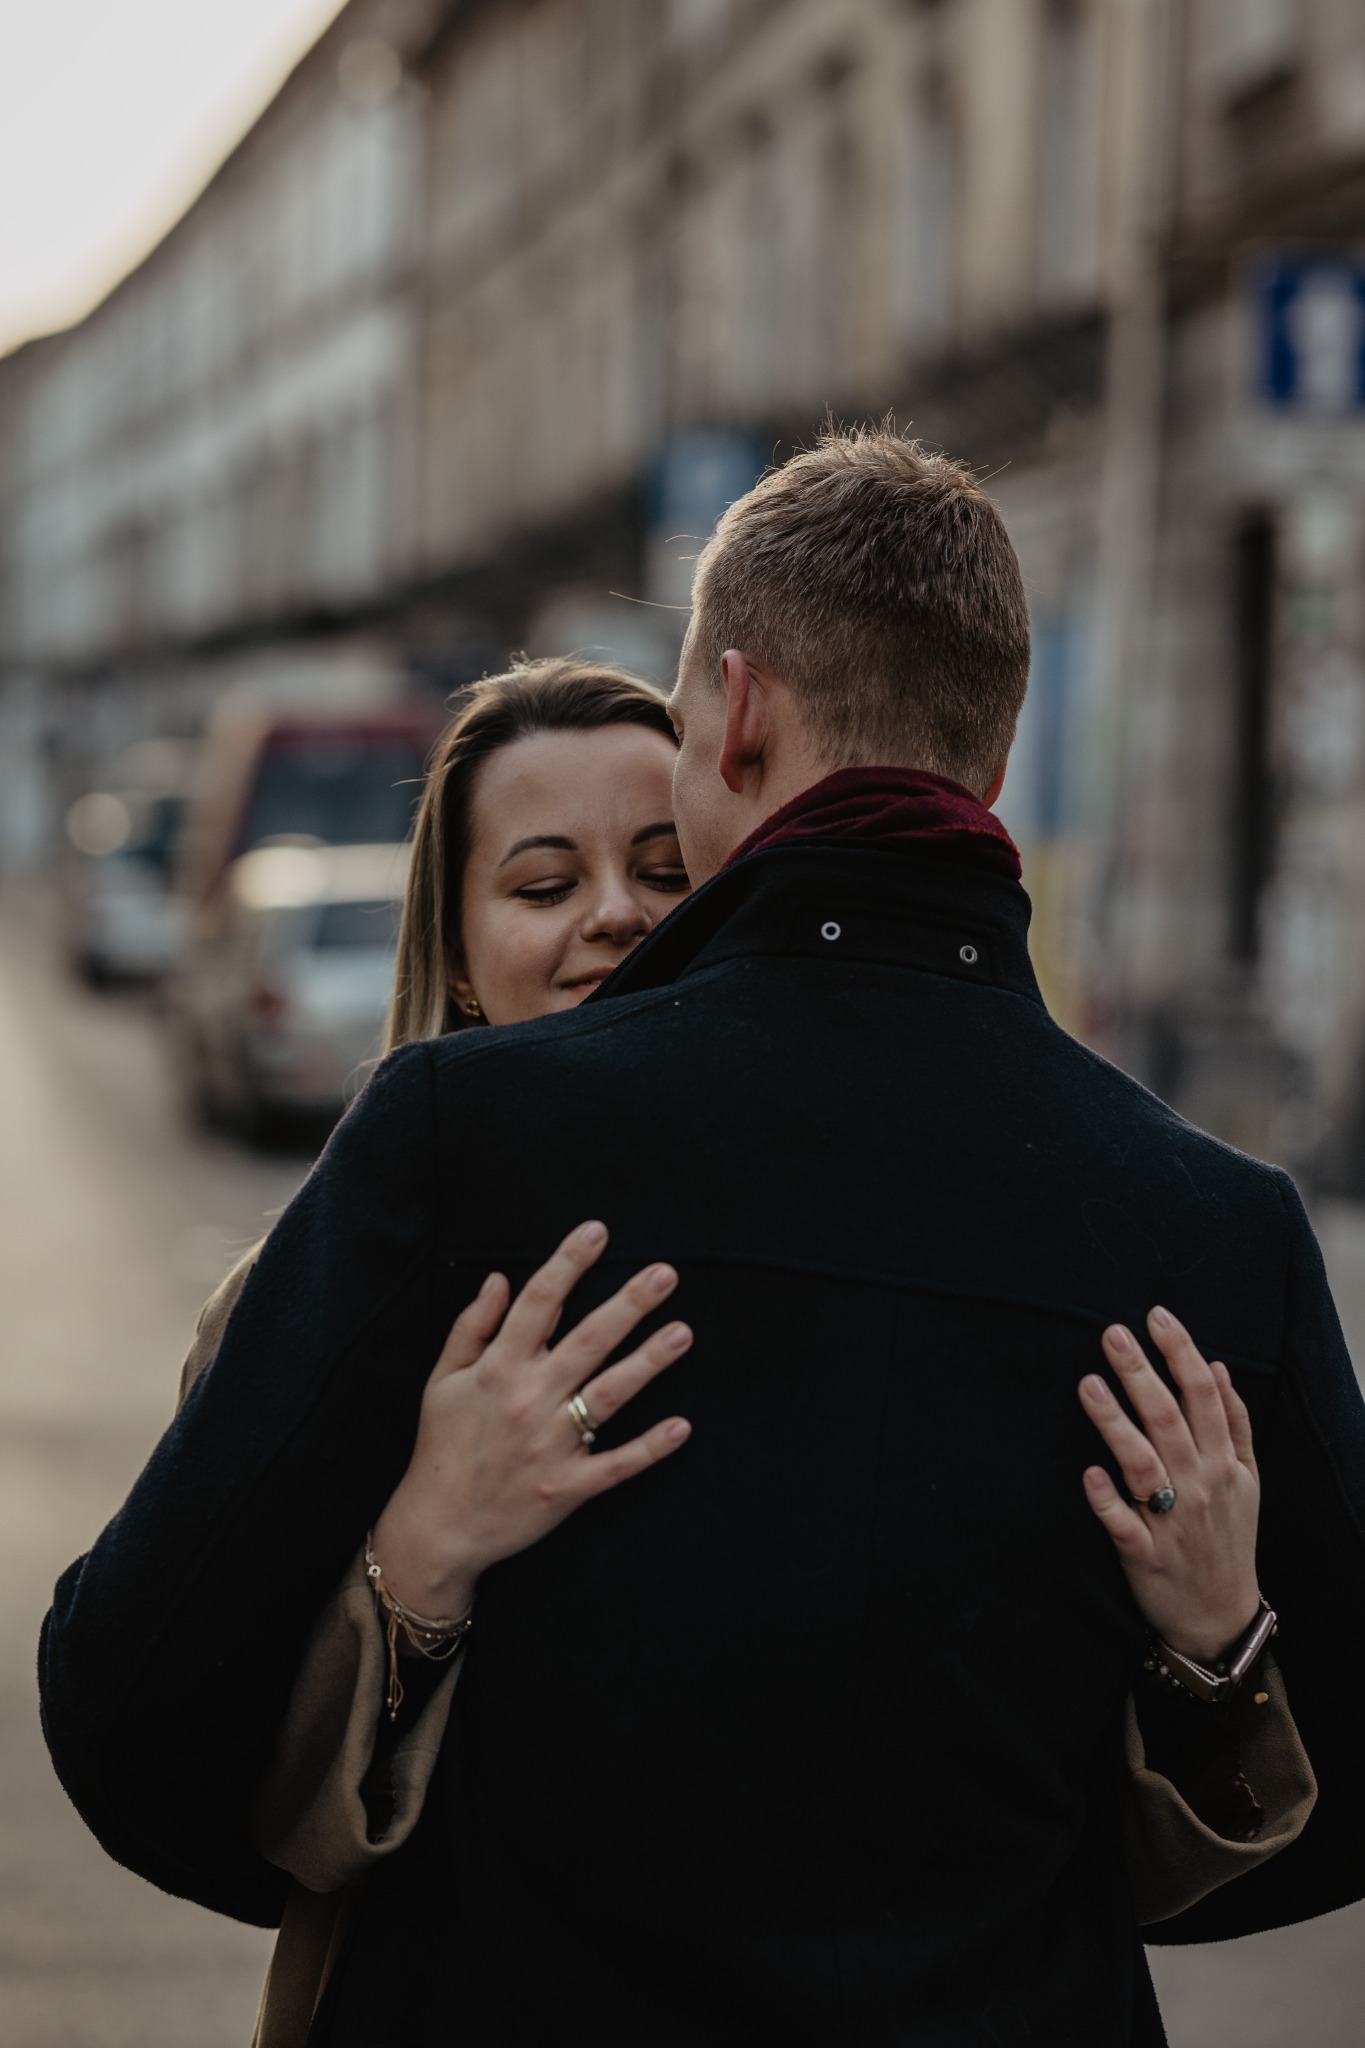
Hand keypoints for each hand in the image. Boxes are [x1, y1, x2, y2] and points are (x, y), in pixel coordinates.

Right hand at [371, 1221, 691, 1619]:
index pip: (538, 1302)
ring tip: (683, 1332)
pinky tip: (681, 1426)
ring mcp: (550, 1444)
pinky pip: (615, 1464)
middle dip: (628, 1304)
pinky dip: (649, 1448)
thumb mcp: (442, 1380)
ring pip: (608, 1394)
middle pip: (587, 1340)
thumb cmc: (442, 1446)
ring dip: (648, 1362)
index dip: (568, 1263)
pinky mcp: (566, 1487)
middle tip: (666, 1273)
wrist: (437, 1527)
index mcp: (498, 1369)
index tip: (597, 1231)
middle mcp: (528, 1399)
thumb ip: (471, 1327)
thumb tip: (498, 1278)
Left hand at [1078, 1308, 1260, 1662]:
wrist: (1220, 1617)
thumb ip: (1234, 1422)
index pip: (1203, 1395)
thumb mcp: (1246, 1480)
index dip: (1181, 1352)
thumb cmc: (1228, 1537)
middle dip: (1141, 1373)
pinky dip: (1107, 1500)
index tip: (1156, 1315)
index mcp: (1223, 1463)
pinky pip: (1122, 1523)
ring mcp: (1171, 1520)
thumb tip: (1217, 1366)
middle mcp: (1199, 1486)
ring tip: (1088, 1384)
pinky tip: (1088, 1474)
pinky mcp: (1144, 1553)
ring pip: (1142, 1463)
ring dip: (1115, 1424)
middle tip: (1111, 1332)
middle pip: (1169, 1419)